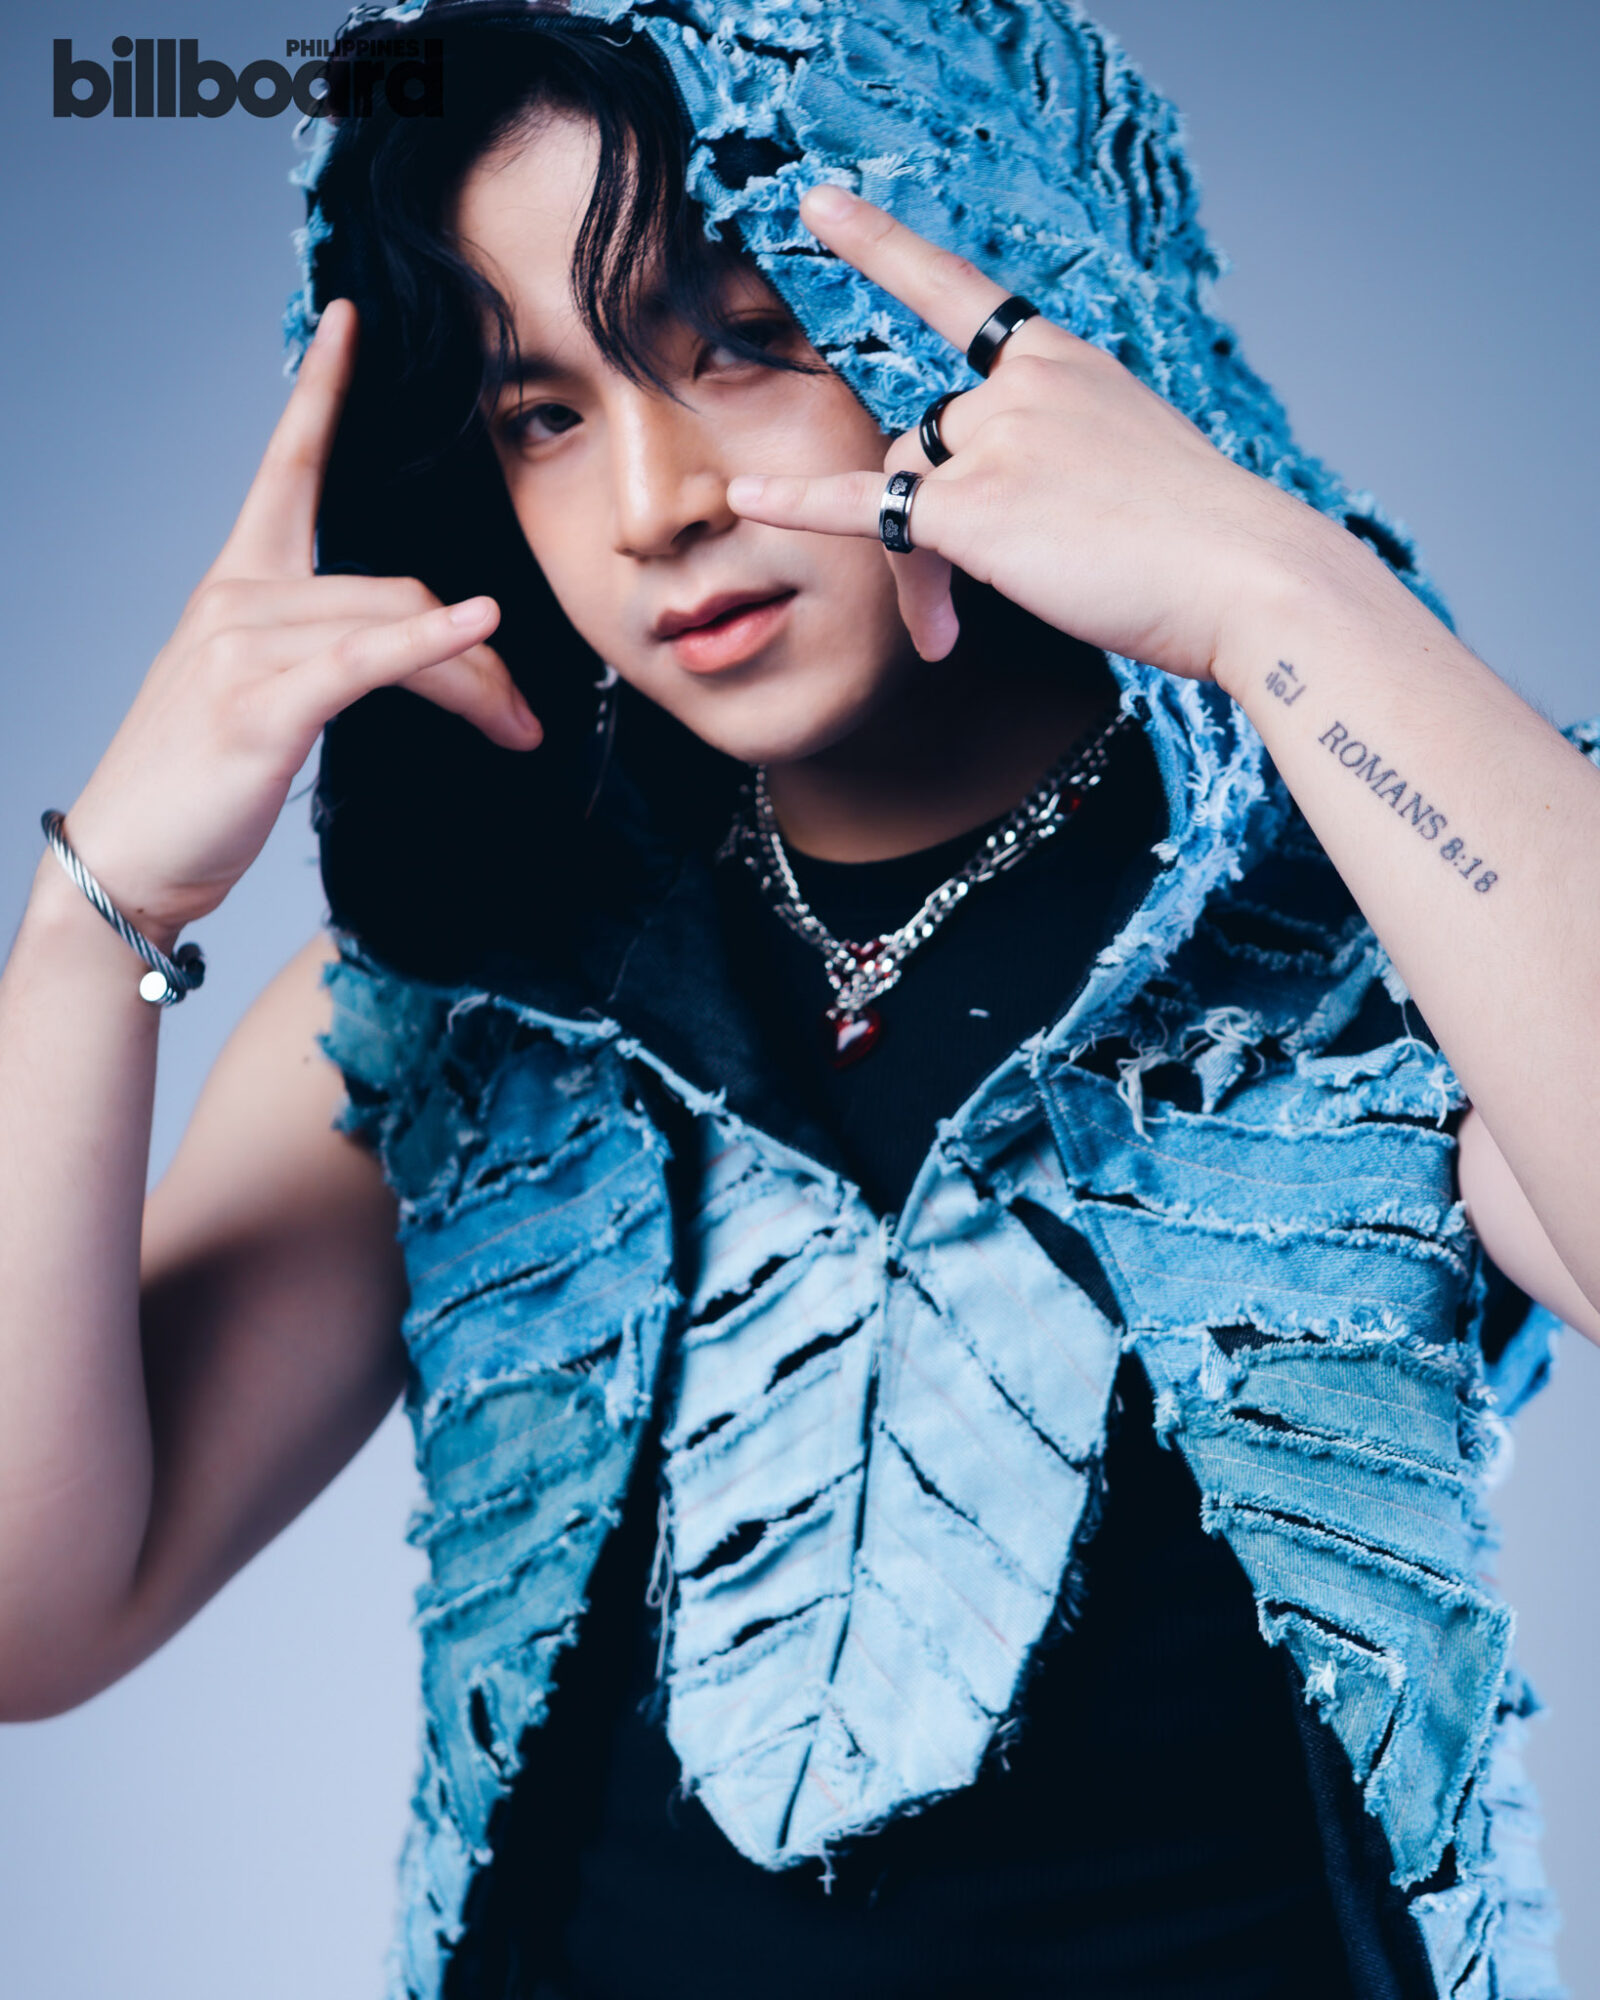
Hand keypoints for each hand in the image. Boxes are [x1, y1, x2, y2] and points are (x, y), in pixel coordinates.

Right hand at [60, 299, 541, 945]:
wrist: (128, 861)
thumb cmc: (195, 786)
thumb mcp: (263, 702)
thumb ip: (324, 657)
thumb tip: (414, 657)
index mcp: (236, 585)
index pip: (283, 467)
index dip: (319, 392)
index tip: (346, 322)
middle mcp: (236, 600)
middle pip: (395, 586)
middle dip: (477, 656)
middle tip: (525, 718)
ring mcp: (243, 648)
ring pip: (394, 627)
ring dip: (474, 682)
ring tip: (518, 731)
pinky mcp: (261, 704)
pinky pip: (364, 658)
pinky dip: (431, 641)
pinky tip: (482, 627)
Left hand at [727, 185, 1325, 673]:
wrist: (1248, 578)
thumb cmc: (1206, 545)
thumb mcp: (1135, 468)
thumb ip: (1057, 462)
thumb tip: (984, 513)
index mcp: (1063, 363)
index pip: (959, 291)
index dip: (882, 247)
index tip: (821, 205)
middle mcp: (1022, 384)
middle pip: (918, 442)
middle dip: (921, 527)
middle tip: (944, 620)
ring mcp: (997, 439)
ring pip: (902, 490)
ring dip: (915, 574)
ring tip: (944, 639)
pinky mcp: (975, 507)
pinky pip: (864, 509)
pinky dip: (800, 507)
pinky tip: (749, 502)